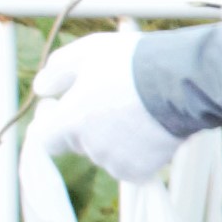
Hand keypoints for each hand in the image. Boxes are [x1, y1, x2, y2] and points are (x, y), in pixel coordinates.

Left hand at [25, 28, 188, 183]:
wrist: (180, 82)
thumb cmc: (132, 62)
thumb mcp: (88, 52)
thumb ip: (57, 70)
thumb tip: (41, 89)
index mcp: (71, 121)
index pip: (44, 139)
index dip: (48, 122)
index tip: (56, 104)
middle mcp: (90, 147)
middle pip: (79, 142)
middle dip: (86, 123)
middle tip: (107, 98)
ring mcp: (116, 162)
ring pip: (106, 153)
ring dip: (112, 137)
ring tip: (135, 110)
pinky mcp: (140, 170)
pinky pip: (129, 164)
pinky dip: (135, 151)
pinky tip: (148, 127)